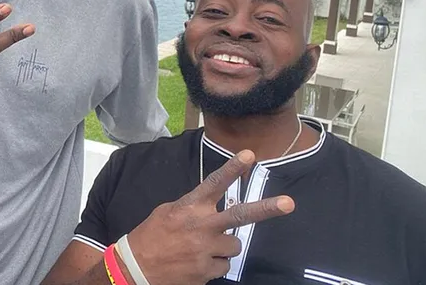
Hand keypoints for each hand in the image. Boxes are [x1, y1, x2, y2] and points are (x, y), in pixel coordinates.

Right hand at [123, 151, 294, 283]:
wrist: (136, 269)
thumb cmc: (150, 236)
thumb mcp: (166, 212)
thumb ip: (192, 207)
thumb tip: (211, 207)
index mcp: (189, 208)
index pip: (214, 184)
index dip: (233, 168)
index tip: (249, 154)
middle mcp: (201, 227)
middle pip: (240, 216)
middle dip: (266, 209)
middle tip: (288, 203)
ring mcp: (206, 250)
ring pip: (234, 246)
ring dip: (224, 247)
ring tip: (202, 248)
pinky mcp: (207, 271)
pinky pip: (224, 266)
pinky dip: (214, 264)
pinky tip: (197, 263)